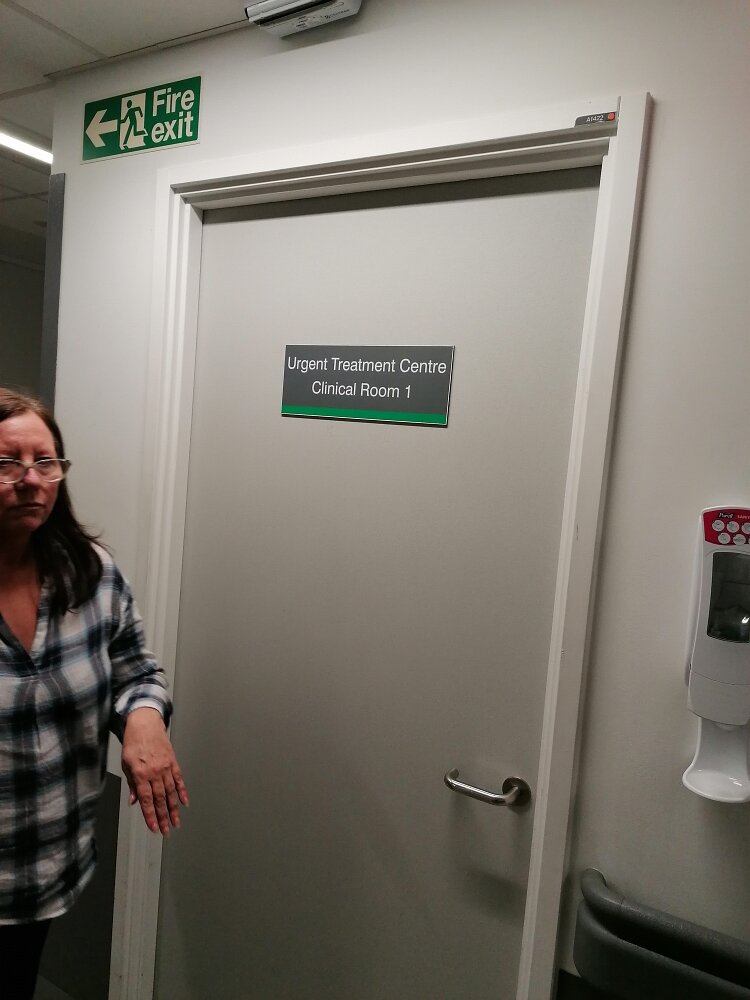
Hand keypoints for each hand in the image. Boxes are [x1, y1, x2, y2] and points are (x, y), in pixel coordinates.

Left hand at [122, 707, 188, 835]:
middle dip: (163, 817)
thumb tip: (133, 801)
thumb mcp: (125, 764)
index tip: (154, 828)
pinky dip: (182, 792)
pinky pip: (179, 780)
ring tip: (176, 822)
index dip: (150, 816)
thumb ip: (131, 784)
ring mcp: (165, 768)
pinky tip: (184, 803)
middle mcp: (154, 773)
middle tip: (167, 831)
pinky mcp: (173, 762)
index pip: (146, 800)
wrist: (145, 724)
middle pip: (160, 800)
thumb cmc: (133, 743)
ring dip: (173, 809)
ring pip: (171, 792)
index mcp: (140, 775)